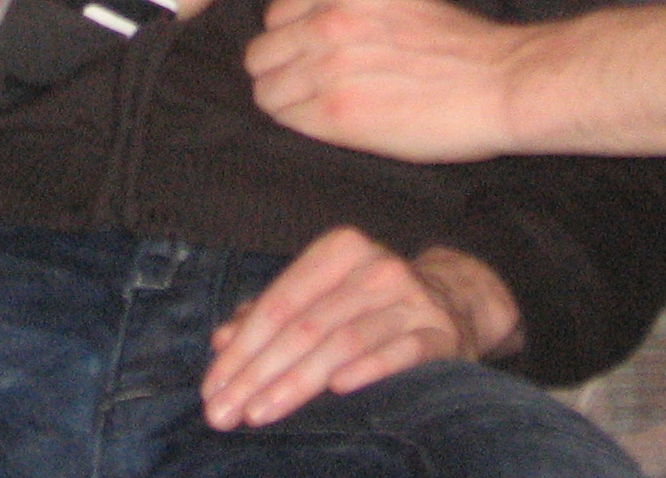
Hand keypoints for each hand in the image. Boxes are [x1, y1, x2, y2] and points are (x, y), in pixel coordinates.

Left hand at [201, 229, 518, 428]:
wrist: (454, 302)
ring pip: (343, 342)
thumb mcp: (320, 297)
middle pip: (305, 326)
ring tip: (259, 413)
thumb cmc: (368, 304)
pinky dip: (368, 369)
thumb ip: (270, 315)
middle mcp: (376, 268)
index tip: (211, 388)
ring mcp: (411, 300)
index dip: (242, 347)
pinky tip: (338, 391)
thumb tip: (221, 342)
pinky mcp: (440, 334)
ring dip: (296, 382)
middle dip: (257, 373)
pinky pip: (400, 353)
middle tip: (223, 413)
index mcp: (340, 251)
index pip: (279, 302)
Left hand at [245, 0, 536, 162]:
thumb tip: (307, 30)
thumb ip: (345, 7)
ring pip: (266, 90)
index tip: (304, 60)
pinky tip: (333, 127)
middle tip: (307, 92)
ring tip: (321, 112)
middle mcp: (328, 22)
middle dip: (279, 73)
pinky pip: (287, 120)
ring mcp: (328, 67)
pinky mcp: (337, 113)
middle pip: (261, 54)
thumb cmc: (458, 45)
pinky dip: (301, 126)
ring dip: (287, 104)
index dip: (288, 43)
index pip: (275, 17)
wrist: (500, 81)